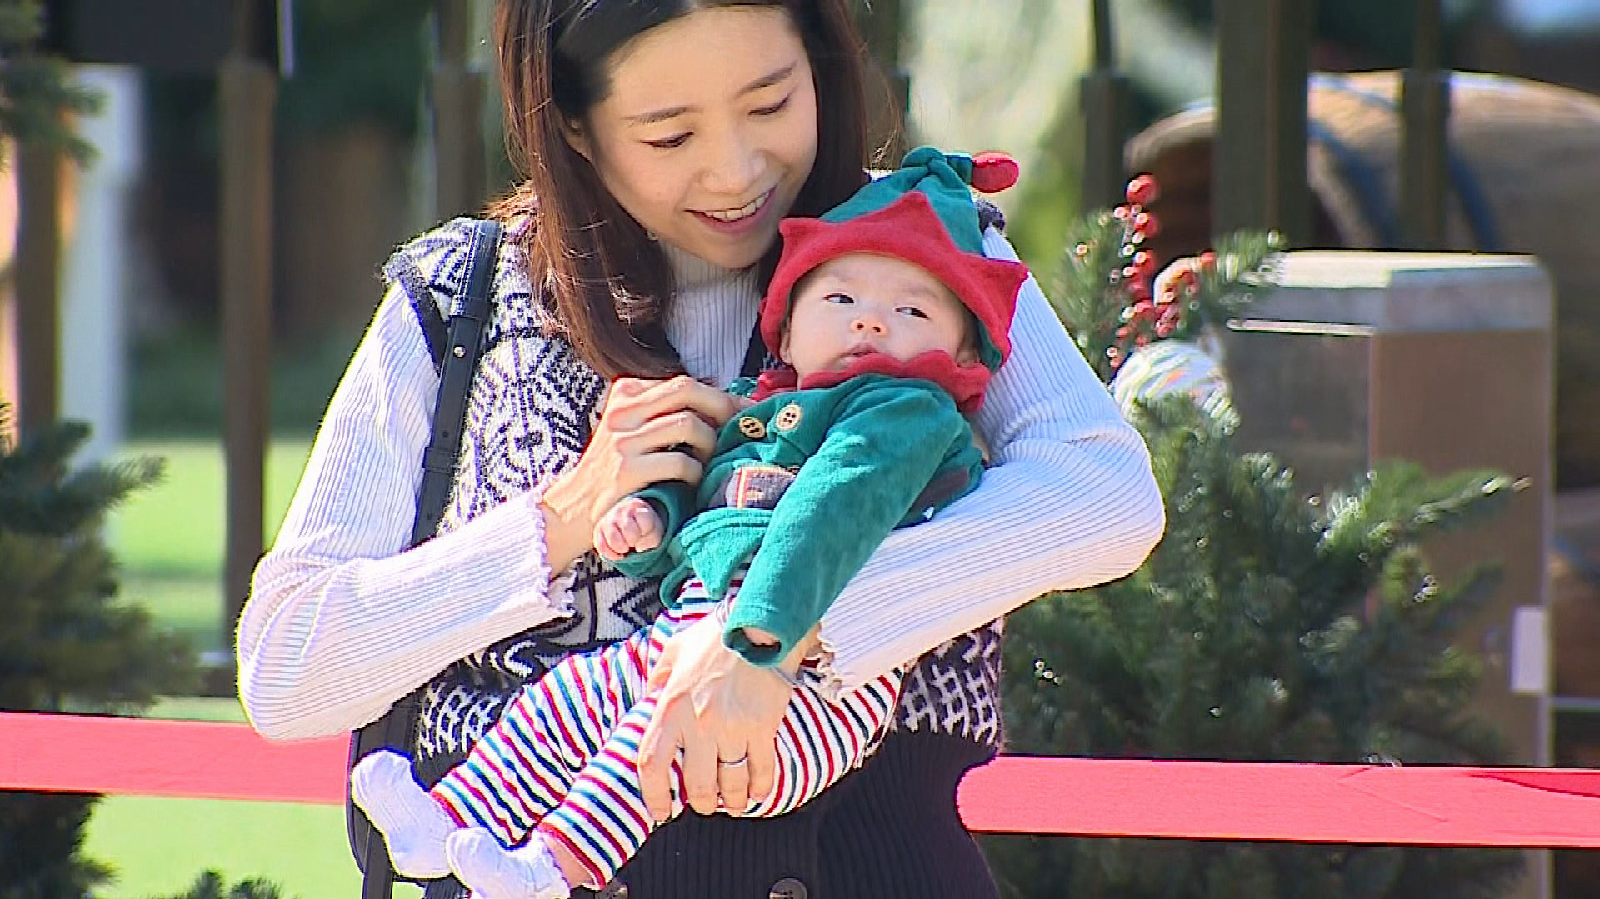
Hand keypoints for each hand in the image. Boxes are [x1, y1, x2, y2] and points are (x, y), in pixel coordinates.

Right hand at [541, 376, 744, 571]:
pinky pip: (680, 462)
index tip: (746, 412)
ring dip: (710, 445)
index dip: (722, 397)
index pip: (683, 383)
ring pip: (688, 424)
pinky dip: (696, 473)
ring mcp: (623, 441)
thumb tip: (730, 398)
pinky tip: (693, 484)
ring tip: (708, 462)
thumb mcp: (636, 427)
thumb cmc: (618, 467)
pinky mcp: (626, 472)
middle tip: (739, 431)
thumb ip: (669, 410)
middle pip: (686, 390)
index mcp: (627, 393)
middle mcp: (622, 411)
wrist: (576, 506)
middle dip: (722, 408)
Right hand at [594, 497, 663, 560]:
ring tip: (626, 547)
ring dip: (622, 548)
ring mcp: (607, 519)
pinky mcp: (598, 530)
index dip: (646, 532)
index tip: (645, 532)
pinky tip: (618, 554)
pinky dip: (611, 555)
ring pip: (614, 539)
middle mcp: (620, 510)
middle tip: (635, 540)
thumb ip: (649, 539)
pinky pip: (602, 546)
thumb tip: (637, 548)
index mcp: (636, 506)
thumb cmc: (644, 528)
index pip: (643, 521)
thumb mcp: (654, 531)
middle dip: (634, 540)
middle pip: (628, 530)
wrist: (631, 522)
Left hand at [636, 613, 792, 819]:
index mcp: (671, 706)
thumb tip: (649, 698)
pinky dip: (759, 788)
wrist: (761, 624)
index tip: (661, 810)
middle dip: (701, 803)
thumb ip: (659, 677)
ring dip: (731, 801)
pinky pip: (762, 771)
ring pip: (730, 784)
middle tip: (705, 803)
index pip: (652, 763)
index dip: (655, 795)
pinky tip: (756, 792)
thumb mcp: (675, 650)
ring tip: (732, 802)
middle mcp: (699, 723)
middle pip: (696, 784)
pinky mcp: (764, 728)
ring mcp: (733, 728)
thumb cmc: (717, 636)